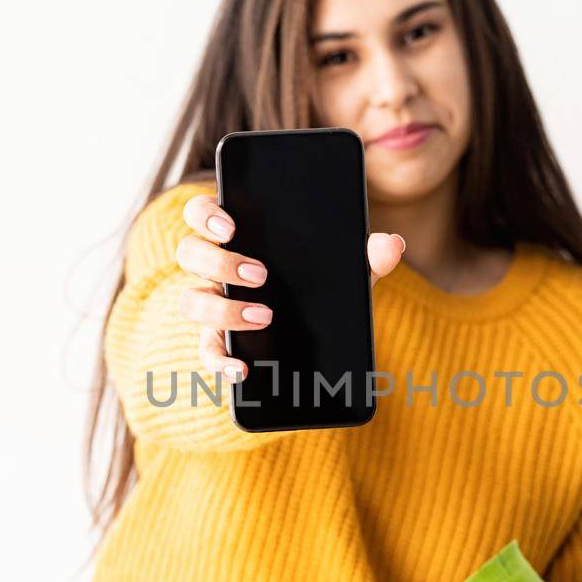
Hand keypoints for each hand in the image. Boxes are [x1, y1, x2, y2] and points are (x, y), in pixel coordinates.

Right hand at [175, 193, 405, 382]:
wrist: (317, 334)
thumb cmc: (321, 287)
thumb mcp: (346, 270)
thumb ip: (368, 256)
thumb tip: (392, 245)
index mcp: (238, 237)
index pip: (201, 213)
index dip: (206, 215)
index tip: (231, 227)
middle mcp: (215, 268)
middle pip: (190, 253)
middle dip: (220, 262)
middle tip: (261, 274)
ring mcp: (212, 305)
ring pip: (190, 301)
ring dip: (222, 310)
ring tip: (263, 317)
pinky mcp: (218, 342)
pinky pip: (206, 351)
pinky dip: (219, 361)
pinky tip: (241, 369)